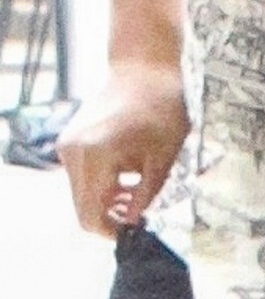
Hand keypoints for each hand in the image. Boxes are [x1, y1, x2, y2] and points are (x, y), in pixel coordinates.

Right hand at [56, 59, 189, 237]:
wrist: (144, 67)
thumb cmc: (162, 106)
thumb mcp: (164, 156)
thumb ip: (147, 194)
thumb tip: (135, 224)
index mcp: (95, 154)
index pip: (91, 214)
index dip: (113, 230)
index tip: (137, 231)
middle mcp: (73, 151)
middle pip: (83, 207)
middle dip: (111, 215)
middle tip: (142, 211)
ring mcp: (67, 145)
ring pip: (81, 194)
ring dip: (107, 199)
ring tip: (139, 190)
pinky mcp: (69, 141)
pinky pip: (81, 176)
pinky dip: (101, 183)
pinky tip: (128, 174)